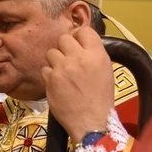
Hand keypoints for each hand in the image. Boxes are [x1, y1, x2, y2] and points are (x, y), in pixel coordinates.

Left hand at [42, 28, 112, 142]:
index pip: (84, 31)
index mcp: (97, 55)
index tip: (78, 44)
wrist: (90, 121)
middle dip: (64, 48)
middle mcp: (79, 58)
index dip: (79, 37)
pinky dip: (49, 75)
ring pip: (51, 52)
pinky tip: (57, 84)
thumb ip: (93, 55)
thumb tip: (79, 44)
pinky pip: (45, 69)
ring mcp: (62, 68)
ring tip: (63, 73)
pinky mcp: (50, 79)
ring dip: (55, 61)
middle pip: (63, 38)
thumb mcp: (106, 71)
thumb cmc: (100, 98)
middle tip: (68, 59)